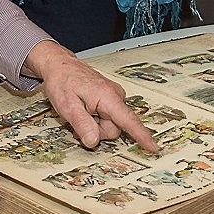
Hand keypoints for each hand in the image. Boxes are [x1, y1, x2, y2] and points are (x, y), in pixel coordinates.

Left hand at [24, 41, 157, 151]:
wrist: (60, 65)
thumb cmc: (63, 81)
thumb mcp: (67, 106)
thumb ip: (82, 125)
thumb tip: (94, 142)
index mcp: (107, 96)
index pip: (128, 120)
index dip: (141, 135)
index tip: (153, 148)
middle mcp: (116, 95)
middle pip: (114, 129)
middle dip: (97, 130)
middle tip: (79, 118)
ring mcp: (114, 97)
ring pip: (110, 125)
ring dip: (94, 124)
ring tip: (81, 110)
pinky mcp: (111, 100)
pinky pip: (107, 118)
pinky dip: (96, 118)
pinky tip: (85, 109)